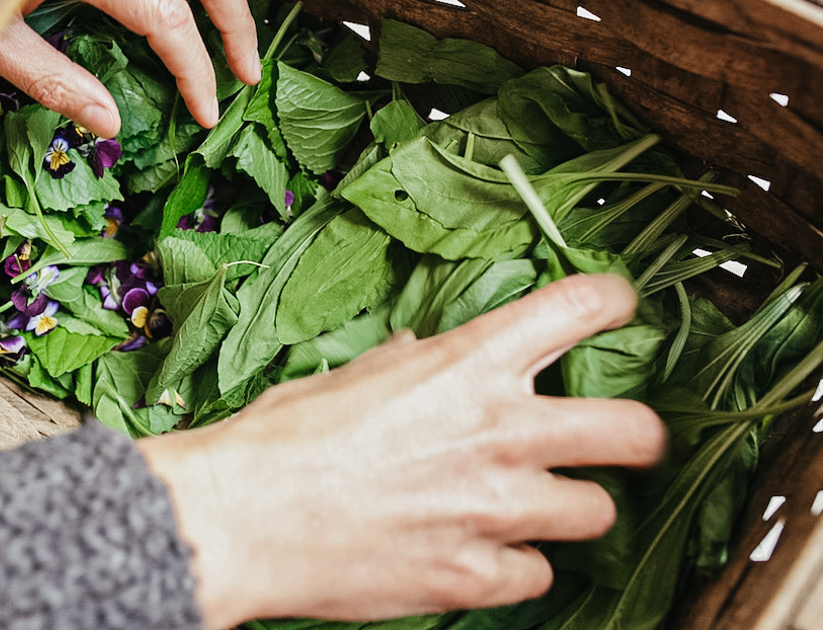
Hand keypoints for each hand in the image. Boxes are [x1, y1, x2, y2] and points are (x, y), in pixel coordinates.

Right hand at [137, 274, 666, 628]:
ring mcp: (494, 510)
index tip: (618, 308)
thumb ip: (402, 366)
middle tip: (626, 441)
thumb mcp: (346, 378)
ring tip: (526, 507)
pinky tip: (477, 554)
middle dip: (640, 437)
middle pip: (633, 432)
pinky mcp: (474, 577)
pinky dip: (514, 566)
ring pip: (596, 513)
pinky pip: (536, 574)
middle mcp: (499, 432)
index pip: (579, 309)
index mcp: (467, 364)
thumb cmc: (280, 439)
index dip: (614, 302)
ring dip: (568, 508)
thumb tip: (422, 355)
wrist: (239, 518)